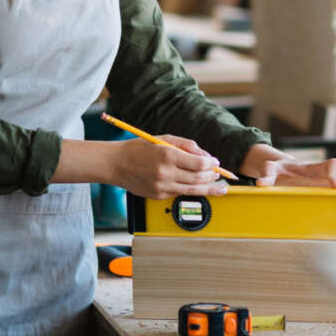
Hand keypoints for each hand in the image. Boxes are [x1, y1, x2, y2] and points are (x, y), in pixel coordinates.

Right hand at [111, 135, 228, 199]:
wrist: (116, 164)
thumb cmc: (139, 149)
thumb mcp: (164, 139)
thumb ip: (186, 145)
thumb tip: (206, 156)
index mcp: (167, 155)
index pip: (198, 164)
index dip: (211, 164)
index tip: (216, 163)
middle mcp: (165, 173)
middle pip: (197, 178)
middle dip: (212, 177)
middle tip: (219, 175)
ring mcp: (161, 186)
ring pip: (192, 190)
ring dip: (208, 188)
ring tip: (219, 188)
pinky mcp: (158, 196)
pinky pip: (179, 193)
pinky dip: (191, 190)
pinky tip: (199, 187)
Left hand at [238, 144, 335, 188]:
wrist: (284, 170)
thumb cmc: (280, 170)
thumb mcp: (271, 169)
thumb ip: (267, 174)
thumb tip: (260, 183)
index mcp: (313, 168)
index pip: (330, 165)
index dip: (335, 174)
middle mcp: (324, 173)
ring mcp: (328, 180)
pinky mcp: (328, 188)